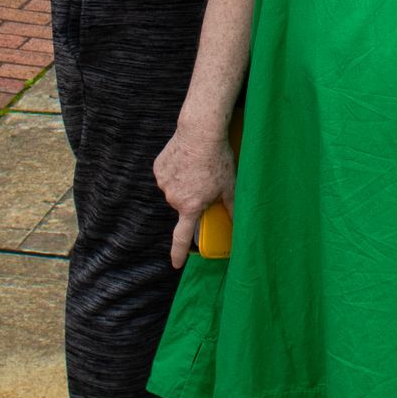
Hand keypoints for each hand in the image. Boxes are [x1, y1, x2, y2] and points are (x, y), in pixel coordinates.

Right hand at [153, 118, 236, 270]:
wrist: (200, 132)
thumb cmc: (218, 160)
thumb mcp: (230, 186)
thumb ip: (232, 208)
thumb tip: (238, 223)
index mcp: (190, 206)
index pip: (181, 237)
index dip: (178, 253)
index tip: (176, 264)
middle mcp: (174, 198)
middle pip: (182, 205)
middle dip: (192, 199)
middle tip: (204, 183)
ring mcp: (164, 183)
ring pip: (174, 190)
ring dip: (183, 184)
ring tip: (196, 168)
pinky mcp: (158, 168)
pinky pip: (167, 175)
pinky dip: (175, 171)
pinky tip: (186, 160)